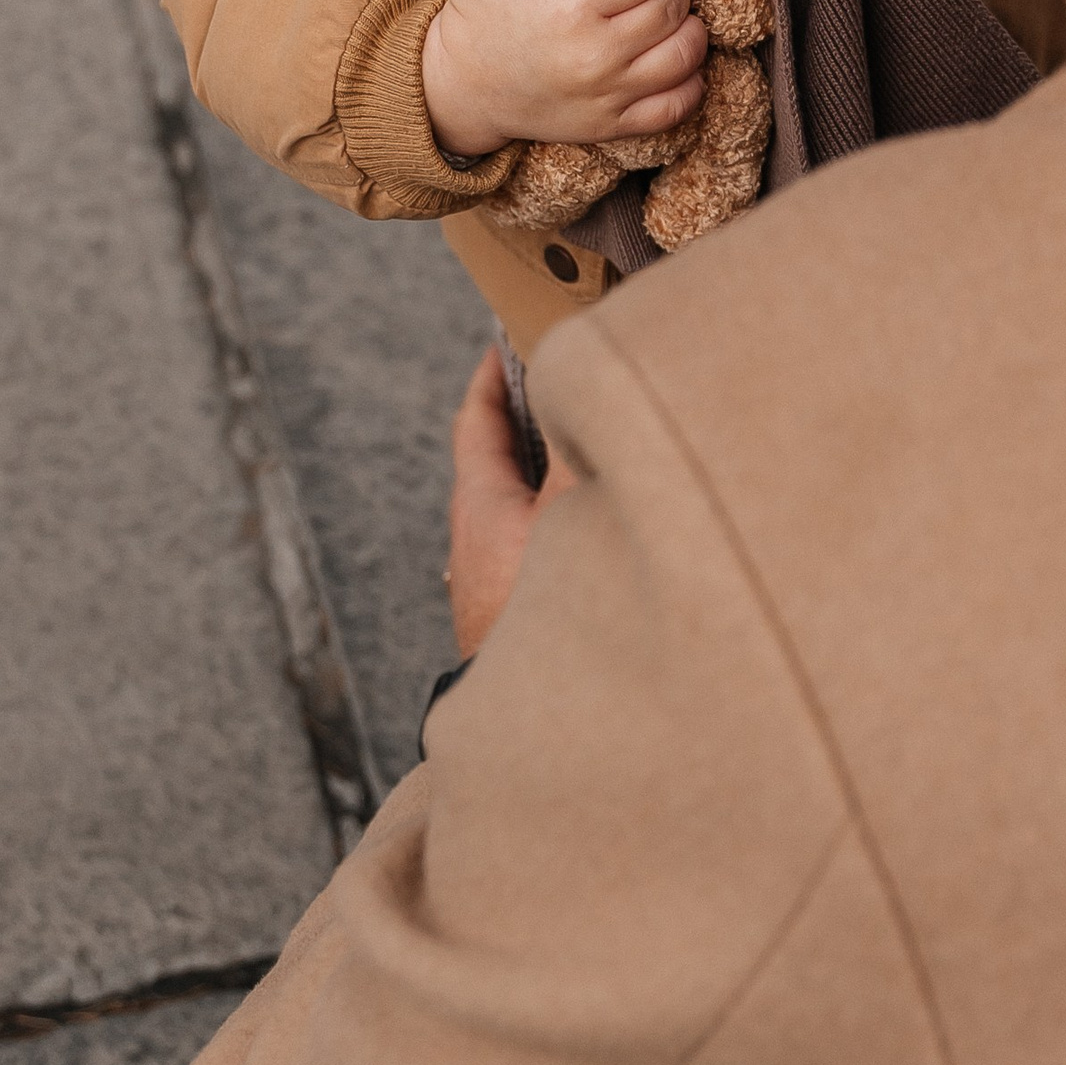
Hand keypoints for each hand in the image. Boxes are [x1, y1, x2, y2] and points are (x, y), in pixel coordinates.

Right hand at [421, 0, 705, 158]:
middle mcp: (594, 55)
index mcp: (567, 8)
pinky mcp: (615, 126)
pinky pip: (680, 104)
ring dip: (687, 28)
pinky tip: (669, 57)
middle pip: (672, 5)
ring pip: (688, 52)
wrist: (462, 93)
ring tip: (665, 13)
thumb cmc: (479, 17)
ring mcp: (608, 96)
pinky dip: (689, 80)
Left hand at [446, 345, 576, 656]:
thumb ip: (578, 448)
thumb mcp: (574, 508)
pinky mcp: (511, 626)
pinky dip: (555, 526)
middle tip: (560, 389)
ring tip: (588, 458)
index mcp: (479, 505)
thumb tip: (582, 386)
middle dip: (526, 424)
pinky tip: (593, 537)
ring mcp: (490, 588)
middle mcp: (472, 544)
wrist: (543, 723)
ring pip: (514, 512)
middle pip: (494, 464)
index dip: (491, 378)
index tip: (505, 341)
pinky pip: (530, 550)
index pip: (475, 422)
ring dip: (544, 480)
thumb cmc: (552, 610)